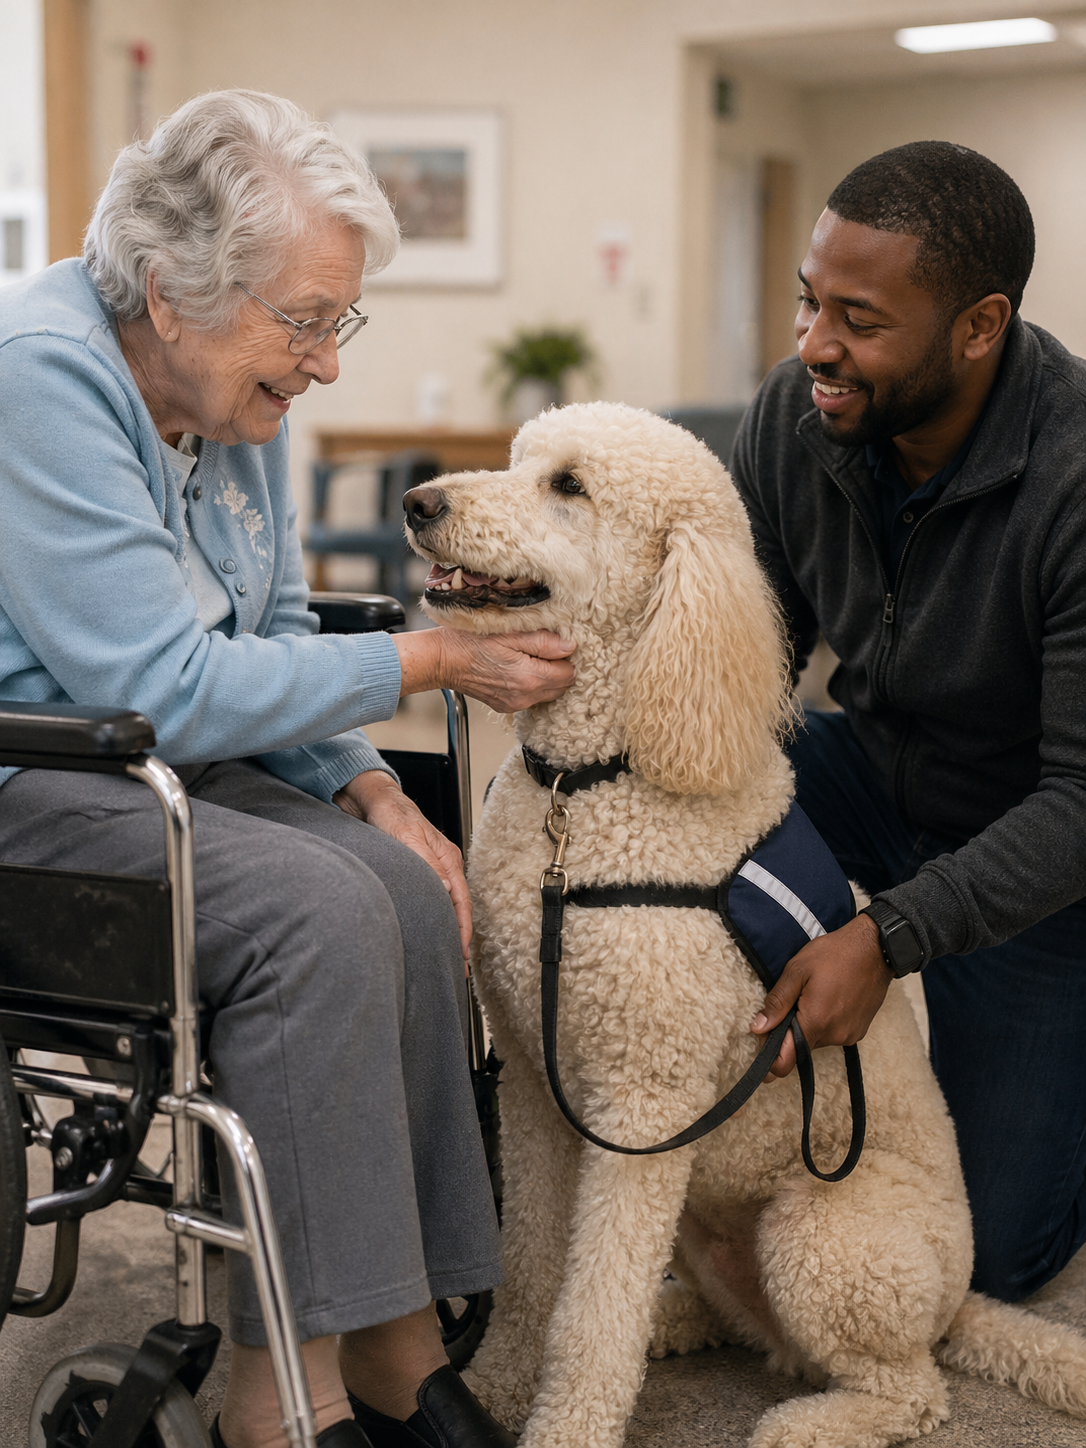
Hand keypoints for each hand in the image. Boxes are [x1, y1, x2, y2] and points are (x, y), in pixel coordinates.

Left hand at [334, 770, 472, 965]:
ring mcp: (428, 871)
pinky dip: (429, 920)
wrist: (368, 798)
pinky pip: (426, 902)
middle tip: (455, 967)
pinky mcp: (413, 874)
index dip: (462, 930)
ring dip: (443, 931)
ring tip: (442, 957)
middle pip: (456, 908)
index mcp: (448, 858)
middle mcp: (441, 866)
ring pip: (442, 907)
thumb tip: (445, 892)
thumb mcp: (407, 835)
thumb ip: (427, 863)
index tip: (460, 955)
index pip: (461, 902)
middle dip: (457, 938)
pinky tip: (423, 933)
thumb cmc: (390, 810)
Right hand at [394, 628, 575, 711]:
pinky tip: (518, 668)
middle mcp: (524, 697)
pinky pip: (531, 698)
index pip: (569, 673)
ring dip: (547, 678)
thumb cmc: (470, 641)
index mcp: (529, 678)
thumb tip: (570, 646)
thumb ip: (543, 641)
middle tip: (545, 649)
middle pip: (562, 686)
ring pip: (548, 694)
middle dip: (559, 668)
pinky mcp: (506, 706)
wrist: (442, 659)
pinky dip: (532, 685)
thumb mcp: (510, 633)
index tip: (557, 643)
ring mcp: (514, 704)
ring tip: (529, 657)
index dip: (566, 656)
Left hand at [750, 913, 892, 1076]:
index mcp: (815, 1022)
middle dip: (789, 1030)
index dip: (769, 1057)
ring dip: (809, 1024)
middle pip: (800, 1047)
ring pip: (816, 1040)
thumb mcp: (798, 970)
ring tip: (814, 994)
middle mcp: (834, 1035)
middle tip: (791, 1000)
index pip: (786, 1061)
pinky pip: (833, 1034)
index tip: (762, 1047)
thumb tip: (759, 1028)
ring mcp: (849, 1035)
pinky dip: (825, 1022)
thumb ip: (777, 1002)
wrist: (876, 949)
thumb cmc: (835, 954)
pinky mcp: (859, 1031)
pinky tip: (828, 998)